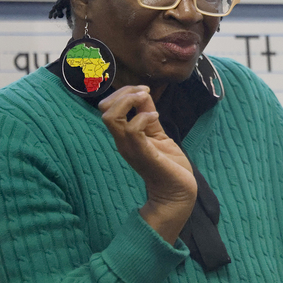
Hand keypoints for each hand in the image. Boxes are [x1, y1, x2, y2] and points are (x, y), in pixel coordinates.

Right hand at [98, 85, 196, 243]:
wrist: (178, 191)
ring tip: (146, 101)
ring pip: (112, 117)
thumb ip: (147, 115)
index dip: (123, 92)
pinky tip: (156, 116)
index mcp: (124, 135)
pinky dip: (143, 117)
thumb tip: (143, 94)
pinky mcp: (143, 153)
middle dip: (124, 93)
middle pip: (104, 109)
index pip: (108, 107)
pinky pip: (132, 130)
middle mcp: (122, 141)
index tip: (144, 91)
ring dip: (129, 102)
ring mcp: (130, 147)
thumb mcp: (157, 133)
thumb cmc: (169, 164)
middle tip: (144, 93)